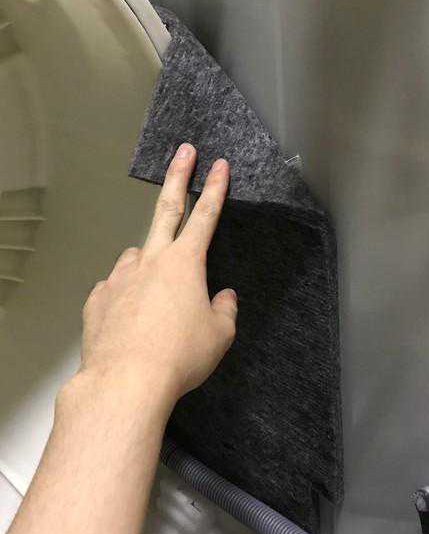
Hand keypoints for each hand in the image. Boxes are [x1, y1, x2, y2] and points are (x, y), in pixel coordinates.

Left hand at [79, 144, 236, 404]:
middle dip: (177, 176)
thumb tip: (224, 298)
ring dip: (147, 261)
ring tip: (155, 291)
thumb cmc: (179, 357)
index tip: (219, 164)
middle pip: (166, 209)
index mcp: (185, 264)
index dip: (215, 188)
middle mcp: (150, 262)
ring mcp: (120, 278)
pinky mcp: (98, 300)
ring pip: (136, 256)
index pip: (205, 216)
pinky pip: (114, 288)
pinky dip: (125, 294)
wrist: (126, 382)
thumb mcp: (219, 336)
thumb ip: (225, 311)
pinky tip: (130, 315)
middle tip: (184, 151)